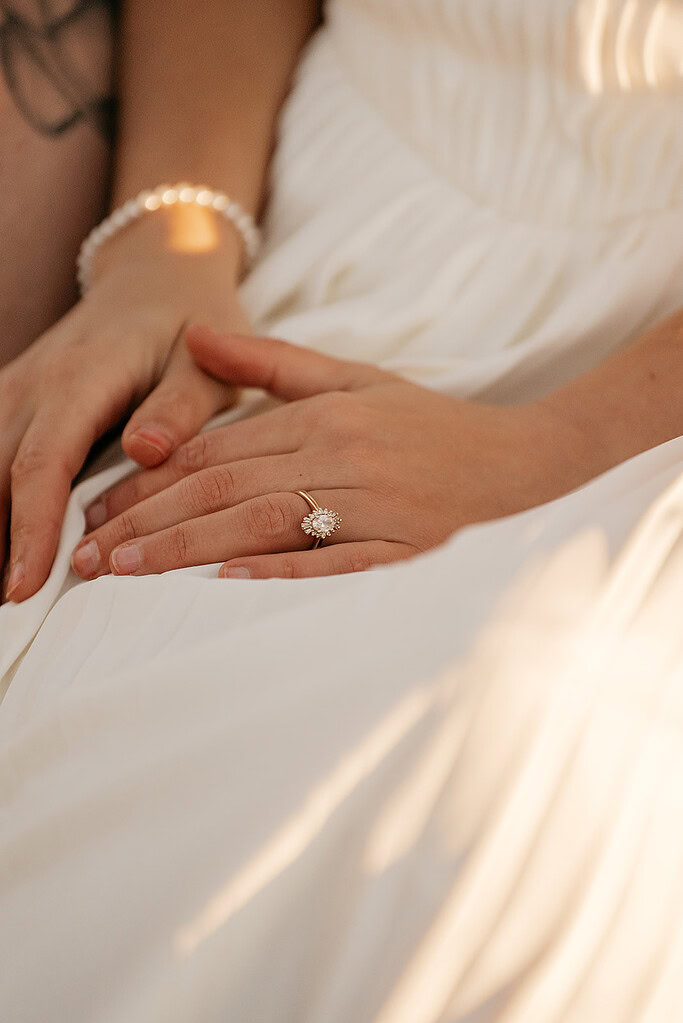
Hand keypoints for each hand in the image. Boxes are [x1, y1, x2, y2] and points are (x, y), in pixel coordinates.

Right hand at [1, 219, 250, 602]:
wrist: (157, 278)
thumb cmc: (191, 326)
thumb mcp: (206, 363)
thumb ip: (181, 408)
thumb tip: (144, 452)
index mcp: (81, 379)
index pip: (42, 465)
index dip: (31, 529)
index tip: (23, 588)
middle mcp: (34, 386)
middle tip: (7, 614)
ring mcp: (15, 391)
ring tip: (3, 594)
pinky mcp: (14, 401)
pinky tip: (3, 548)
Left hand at [70, 326, 594, 581]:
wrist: (513, 457)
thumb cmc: (424, 419)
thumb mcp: (351, 376)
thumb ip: (270, 363)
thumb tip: (194, 337)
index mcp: (322, 416)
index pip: (218, 449)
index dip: (151, 480)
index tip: (97, 508)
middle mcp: (340, 455)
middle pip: (226, 487)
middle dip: (149, 522)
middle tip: (89, 553)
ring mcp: (371, 503)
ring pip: (264, 522)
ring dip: (189, 548)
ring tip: (127, 572)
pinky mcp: (401, 545)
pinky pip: (335, 558)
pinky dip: (281, 568)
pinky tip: (226, 581)